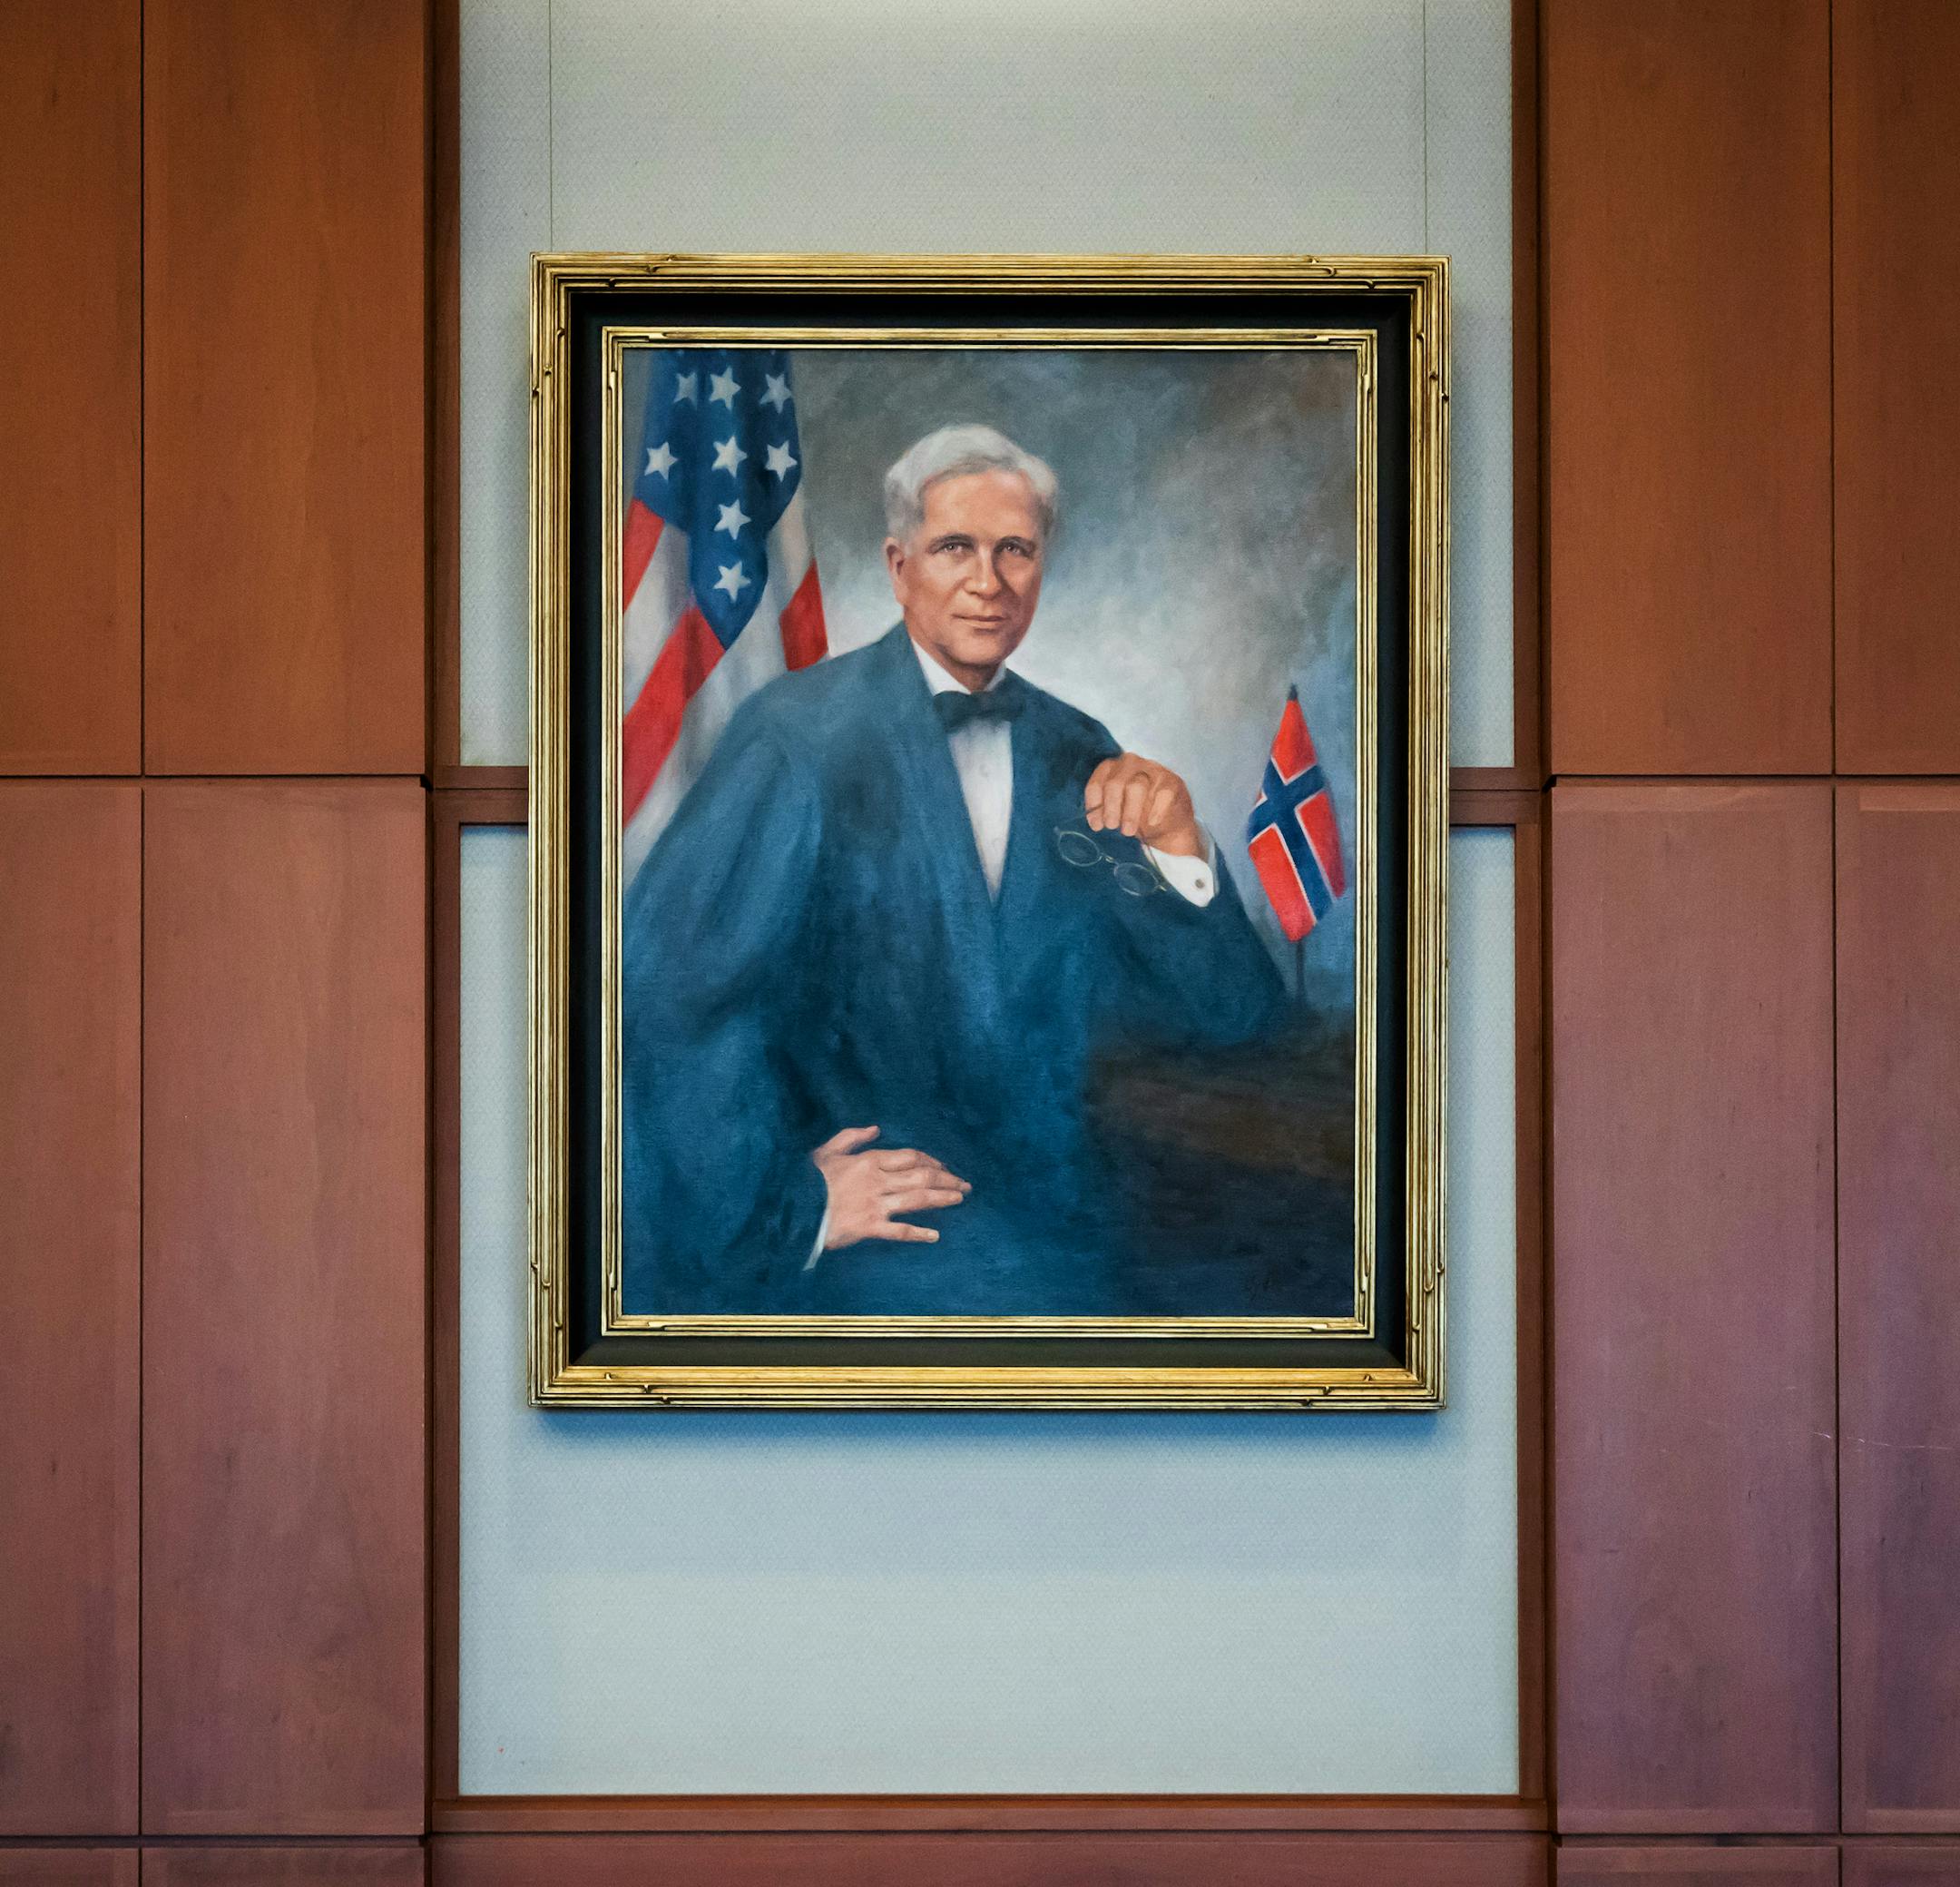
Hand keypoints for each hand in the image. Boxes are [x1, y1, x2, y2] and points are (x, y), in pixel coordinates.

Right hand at [812, 1126, 969, 1249]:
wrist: (790, 1208)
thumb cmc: (806, 1180)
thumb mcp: (826, 1151)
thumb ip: (851, 1137)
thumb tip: (876, 1128)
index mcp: (869, 1161)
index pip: (910, 1157)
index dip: (932, 1161)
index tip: (944, 1167)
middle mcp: (878, 1181)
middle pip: (921, 1176)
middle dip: (946, 1179)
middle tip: (965, 1184)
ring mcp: (875, 1204)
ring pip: (917, 1198)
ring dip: (941, 1198)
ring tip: (960, 1199)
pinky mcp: (868, 1227)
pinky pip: (899, 1231)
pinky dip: (918, 1234)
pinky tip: (935, 1236)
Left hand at [1084, 753, 1202, 857]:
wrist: (1169, 825)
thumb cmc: (1138, 815)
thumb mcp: (1117, 813)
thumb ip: (1105, 812)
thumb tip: (1096, 821)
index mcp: (1112, 769)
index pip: (1097, 782)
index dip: (1094, 806)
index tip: (1097, 825)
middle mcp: (1131, 764)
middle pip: (1115, 783)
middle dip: (1111, 808)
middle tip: (1112, 827)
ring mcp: (1153, 770)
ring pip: (1137, 786)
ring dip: (1130, 812)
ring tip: (1127, 831)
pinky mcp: (1173, 781)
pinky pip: (1162, 793)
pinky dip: (1156, 810)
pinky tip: (1152, 822)